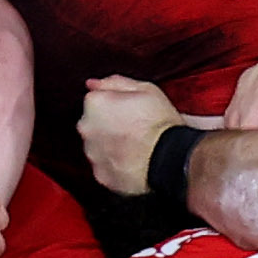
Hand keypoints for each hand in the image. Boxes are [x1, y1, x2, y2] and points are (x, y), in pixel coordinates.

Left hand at [81, 77, 185, 199]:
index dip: (117, 104)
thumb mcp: (145, 89)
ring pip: (97, 146)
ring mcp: (92, 154)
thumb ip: (115, 83)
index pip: (97, 99)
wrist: (170, 159)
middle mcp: (87, 129)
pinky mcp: (101, 175)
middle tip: (135, 128)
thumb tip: (93, 84)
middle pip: (94, 124)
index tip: (131, 110)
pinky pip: (105, 166)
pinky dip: (115, 164)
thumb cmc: (160, 123)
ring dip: (111, 145)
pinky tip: (133, 160)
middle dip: (109, 125)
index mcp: (95, 104)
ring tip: (136, 146)